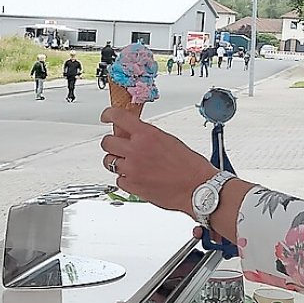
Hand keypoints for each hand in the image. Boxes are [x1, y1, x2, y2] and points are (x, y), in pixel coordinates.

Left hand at [98, 107, 218, 216]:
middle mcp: (136, 150)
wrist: (197, 188)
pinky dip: (124, 178)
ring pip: (109, 162)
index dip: (109, 114)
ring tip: (129, 163)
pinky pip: (118, 179)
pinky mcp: (132, 186)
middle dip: (112, 143)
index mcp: (147, 135)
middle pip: (107, 142)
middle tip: (119, 146)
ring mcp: (132, 169)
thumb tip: (133, 134)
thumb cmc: (190, 166)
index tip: (106, 116)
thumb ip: (147, 136)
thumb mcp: (169, 140)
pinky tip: (136, 177)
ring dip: (116, 161)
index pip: (119, 117)